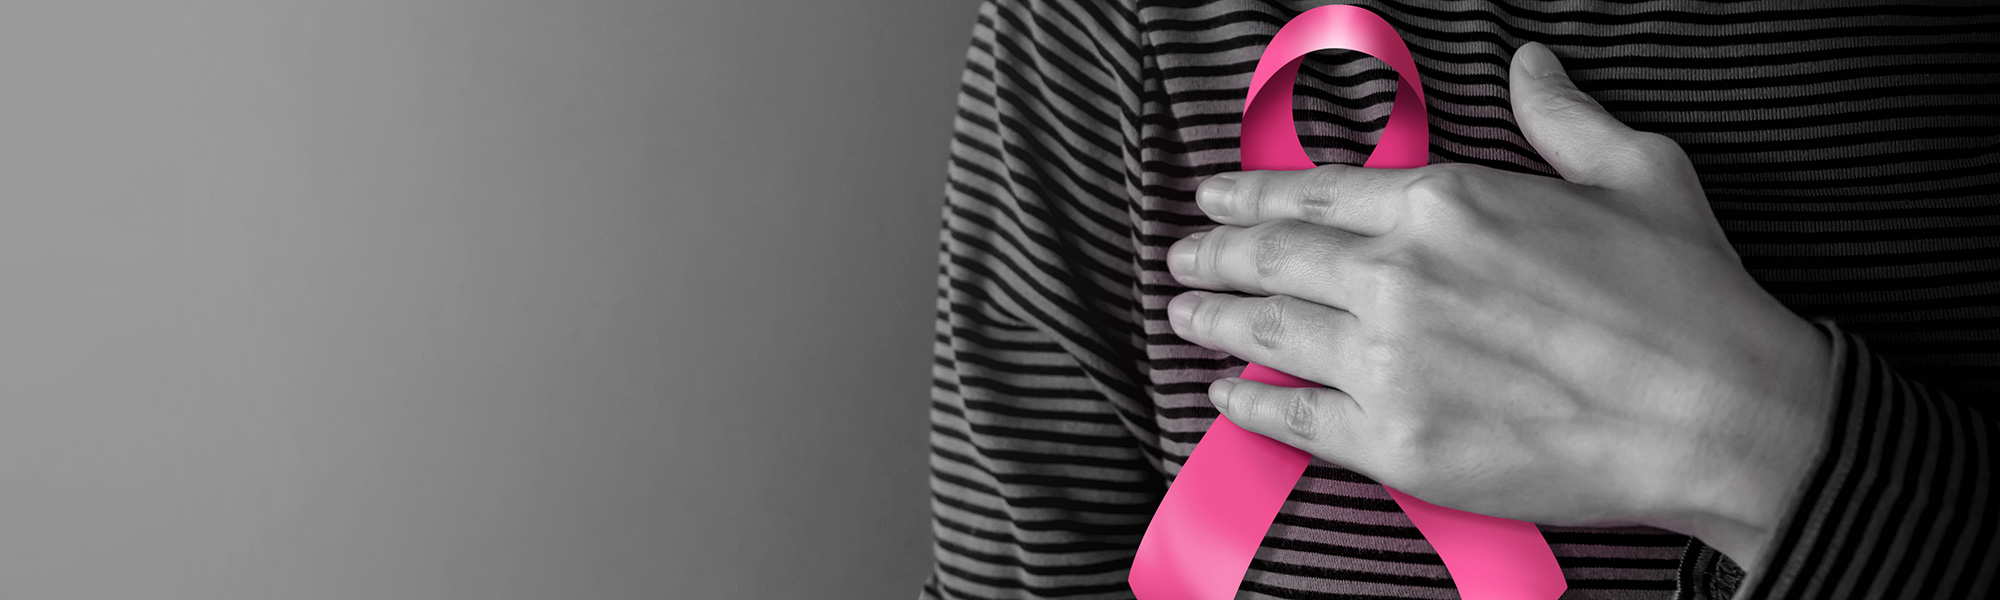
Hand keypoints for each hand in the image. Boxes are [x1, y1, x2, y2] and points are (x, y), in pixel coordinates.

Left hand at [1164, 42, 1834, 575]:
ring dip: (1213, 321)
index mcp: (1444, 202)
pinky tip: (1228, 394)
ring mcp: (1388, 360)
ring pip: (1266, 334)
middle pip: (1273, 258)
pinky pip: (1292, 419)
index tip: (1214, 197)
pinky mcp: (1394, 442)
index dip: (1248, 194)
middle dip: (1214, 256)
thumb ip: (1562, 118)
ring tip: (1184, 315)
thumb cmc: (1687, 296)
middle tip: (1183, 258)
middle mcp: (1399, 275)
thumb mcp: (1635, 172)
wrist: (1721, 413)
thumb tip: (1532, 65)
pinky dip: (1248, 404)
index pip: (1313, 190)